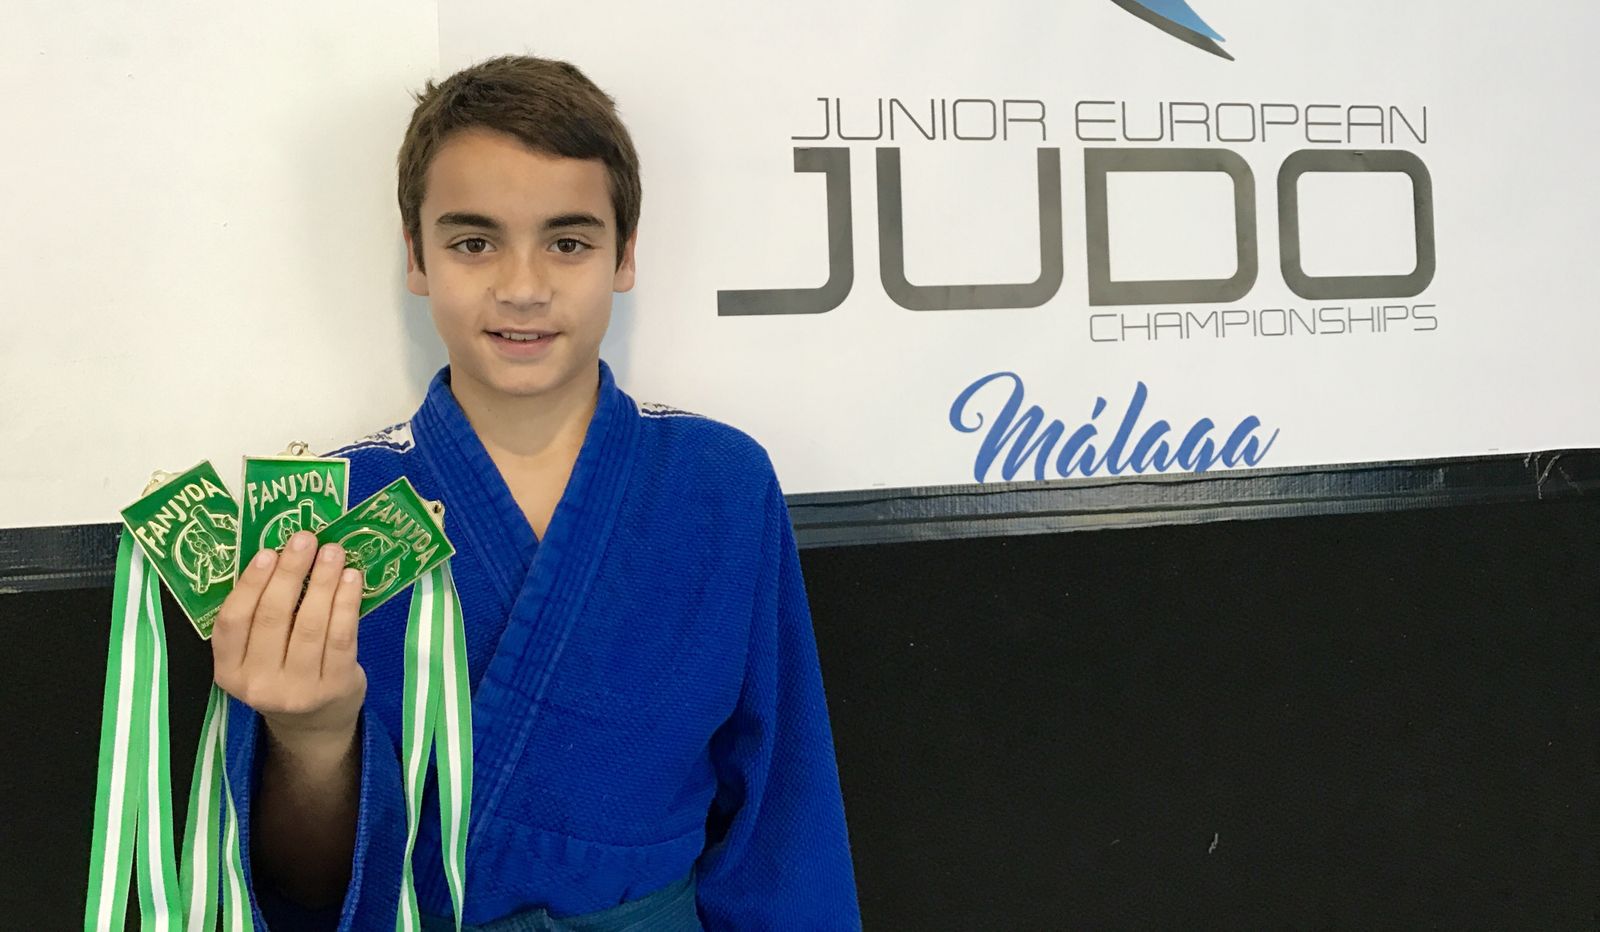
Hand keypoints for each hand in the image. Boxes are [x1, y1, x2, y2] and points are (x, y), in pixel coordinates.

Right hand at [212, 530, 366, 759]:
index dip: (250, 584)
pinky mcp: (334, 687)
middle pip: (274, 618)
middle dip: (291, 572)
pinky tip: (352, 579)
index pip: (233, 622)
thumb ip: (261, 615)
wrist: (313, 725)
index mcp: (229, 671)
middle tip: (306, 539)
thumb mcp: (258, 654)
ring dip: (323, 582)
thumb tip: (281, 553)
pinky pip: (341, 637)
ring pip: (310, 625)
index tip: (267, 552)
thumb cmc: (283, 673)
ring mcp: (298, 690)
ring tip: (333, 552)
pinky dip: (346, 603)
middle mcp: (259, 684)